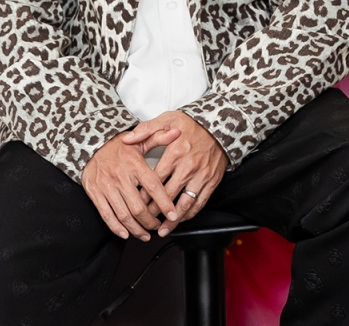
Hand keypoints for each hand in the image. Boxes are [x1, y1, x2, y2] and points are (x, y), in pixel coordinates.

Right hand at [82, 128, 179, 240]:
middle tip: (158, 226)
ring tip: (145, 234)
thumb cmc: (118, 145)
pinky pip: (106, 215)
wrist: (90, 144)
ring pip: (123, 214)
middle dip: (150, 221)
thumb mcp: (141, 139)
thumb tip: (177, 132)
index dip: (164, 203)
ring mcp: (106, 186)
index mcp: (134, 163)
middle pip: (138, 206)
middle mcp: (120, 176)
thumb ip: (160, 138)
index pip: (153, 187)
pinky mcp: (95, 193)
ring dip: (136, 228)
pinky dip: (116, 228)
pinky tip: (125, 233)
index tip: (172, 214)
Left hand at [124, 111, 226, 235]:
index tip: (134, 202)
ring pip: (184, 203)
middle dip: (154, 211)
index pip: (154, 180)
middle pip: (167, 195)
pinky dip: (189, 214)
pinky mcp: (211, 181)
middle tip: (143, 220)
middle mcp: (188, 166)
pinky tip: (180, 219)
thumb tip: (127, 140)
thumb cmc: (194, 123)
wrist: (222, 125)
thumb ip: (146, 130)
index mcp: (175, 152)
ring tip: (162, 229)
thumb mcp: (168, 119)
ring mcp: (201, 176)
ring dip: (172, 219)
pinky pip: (199, 202)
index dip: (143, 194)